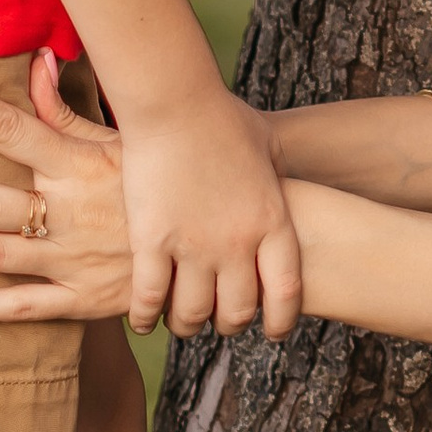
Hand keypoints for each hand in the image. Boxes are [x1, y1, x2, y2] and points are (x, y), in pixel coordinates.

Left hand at [0, 57, 140, 329]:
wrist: (219, 250)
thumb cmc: (163, 183)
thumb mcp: (127, 140)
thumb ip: (71, 110)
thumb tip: (37, 60)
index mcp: (80, 163)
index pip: (6, 126)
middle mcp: (70, 213)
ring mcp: (72, 261)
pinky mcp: (81, 302)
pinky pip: (17, 308)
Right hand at [118, 83, 303, 338]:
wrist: (174, 101)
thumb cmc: (220, 116)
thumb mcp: (269, 147)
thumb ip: (279, 179)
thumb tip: (289, 190)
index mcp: (271, 222)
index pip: (285, 294)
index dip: (280, 321)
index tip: (271, 330)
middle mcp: (237, 244)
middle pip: (237, 312)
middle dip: (228, 324)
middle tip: (217, 320)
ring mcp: (193, 247)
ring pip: (192, 314)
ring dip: (187, 324)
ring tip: (179, 321)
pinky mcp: (151, 242)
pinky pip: (149, 299)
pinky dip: (145, 317)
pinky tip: (142, 320)